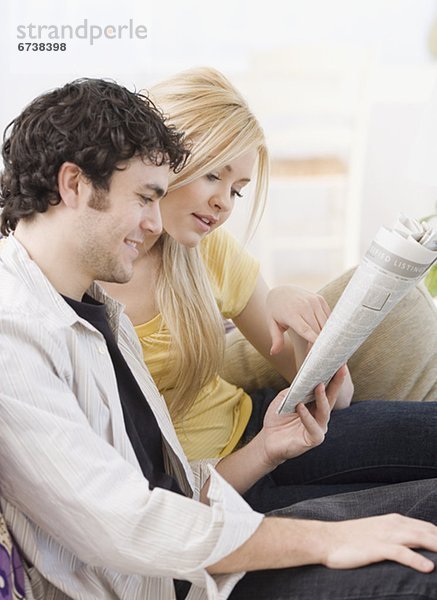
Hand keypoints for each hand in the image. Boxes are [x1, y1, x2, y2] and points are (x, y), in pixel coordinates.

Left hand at [255, 367, 346, 469]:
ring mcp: (319, 428)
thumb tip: (305, 376)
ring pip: (324, 411)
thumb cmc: (278, 418)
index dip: (333, 376)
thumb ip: (296, 388)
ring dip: (322, 397)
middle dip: (336, 382)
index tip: (338, 361)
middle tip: (340, 368)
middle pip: (331, 397)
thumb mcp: (285, 398)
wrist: (268, 439)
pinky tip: (300, 406)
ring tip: (319, 385)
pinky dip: (306, 416)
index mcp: (316, 404)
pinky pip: (313, 427)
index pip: (327, 388)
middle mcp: (321, 415)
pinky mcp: (313, 439)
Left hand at [266, 285, 330, 353]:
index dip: (314, 342)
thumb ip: (276, 338)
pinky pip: (328, 316)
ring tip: (327, 348)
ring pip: (326, 323)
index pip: (306, 330)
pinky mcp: (320, 299)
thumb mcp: (272, 324)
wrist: (281, 290)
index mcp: (292, 313)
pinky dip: (328, 327)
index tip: (318, 354)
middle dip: (321, 343)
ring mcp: (314, 301)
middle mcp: (304, 306)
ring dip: (327, 336)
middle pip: (318, 328)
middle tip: (323, 356)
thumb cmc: (276, 310)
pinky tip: (327, 336)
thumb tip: (273, 353)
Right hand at [320, 513, 436, 572]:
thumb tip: (414, 544)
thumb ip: (396, 535)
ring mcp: (386, 535)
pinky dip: (416, 560)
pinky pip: (401, 553)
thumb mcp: (377, 532)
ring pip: (420, 539)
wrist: (326, 539)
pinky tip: (428, 568)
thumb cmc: (351, 539)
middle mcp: (394, 524)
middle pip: (429, 531)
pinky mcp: (377, 548)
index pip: (429, 527)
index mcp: (395, 520)